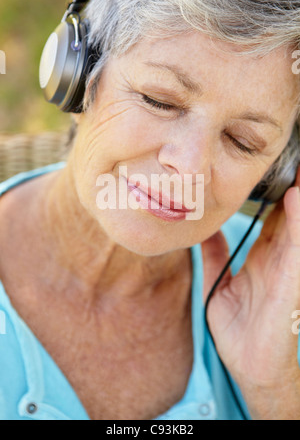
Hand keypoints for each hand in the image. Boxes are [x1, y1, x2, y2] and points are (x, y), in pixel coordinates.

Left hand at [201, 165, 299, 419]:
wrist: (249, 364)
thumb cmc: (239, 325)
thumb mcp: (220, 282)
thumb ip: (214, 254)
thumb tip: (202, 230)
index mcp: (265, 254)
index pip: (273, 214)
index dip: (274, 189)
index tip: (267, 163)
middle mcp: (280, 255)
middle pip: (289, 211)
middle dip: (290, 183)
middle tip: (288, 154)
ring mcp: (289, 266)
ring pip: (298, 221)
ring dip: (299, 195)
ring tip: (297, 167)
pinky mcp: (292, 280)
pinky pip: (297, 245)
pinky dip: (298, 221)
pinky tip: (296, 197)